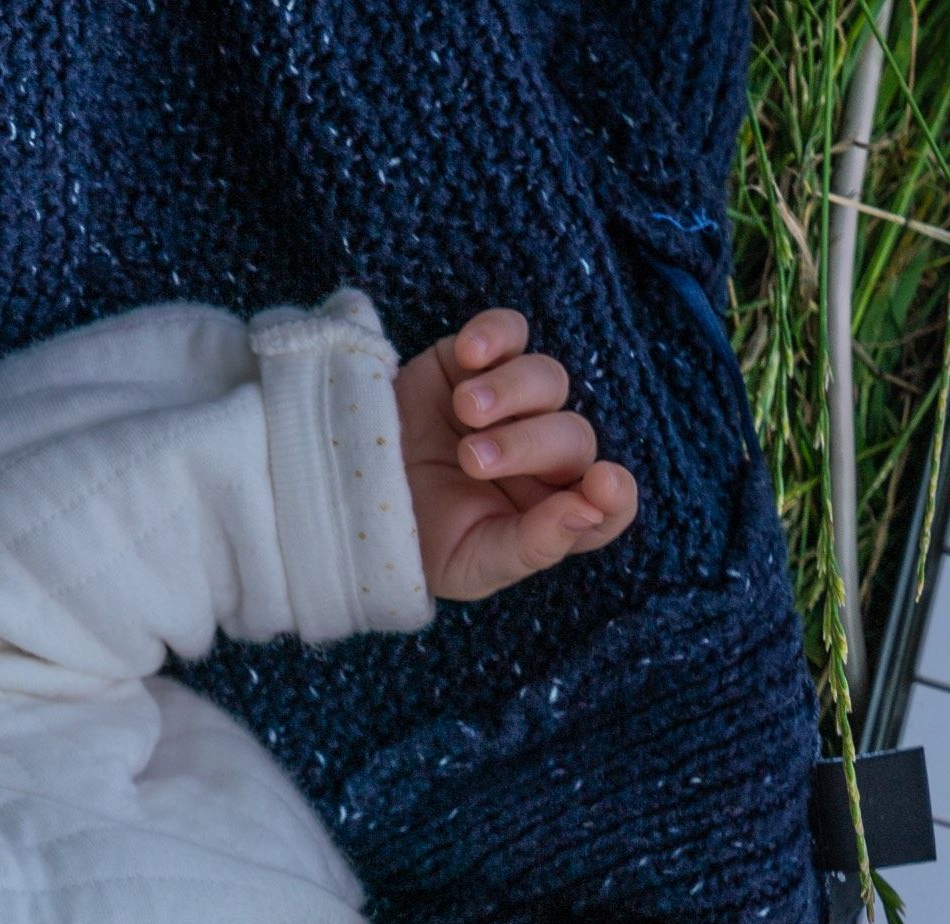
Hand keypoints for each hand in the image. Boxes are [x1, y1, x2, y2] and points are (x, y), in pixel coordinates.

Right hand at [392, 309, 639, 601]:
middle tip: (472, 459)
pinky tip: (471, 356)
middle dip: (529, 444)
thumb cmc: (410, 544)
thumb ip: (534, 546)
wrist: (334, 501)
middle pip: (573, 436)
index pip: (609, 504)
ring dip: (513, 391)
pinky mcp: (469, 363)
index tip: (602, 483)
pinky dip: (497, 335)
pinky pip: (509, 332)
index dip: (615, 494)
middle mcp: (537, 457)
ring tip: (467, 410)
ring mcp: (508, 406)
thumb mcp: (469, 565)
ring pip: (548, 379)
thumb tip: (590, 510)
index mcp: (546, 513)